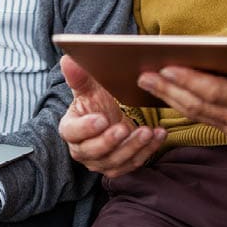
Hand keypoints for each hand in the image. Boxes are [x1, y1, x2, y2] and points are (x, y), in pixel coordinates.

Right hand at [58, 55, 165, 177]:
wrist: (110, 118)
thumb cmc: (96, 104)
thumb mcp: (88, 89)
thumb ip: (79, 77)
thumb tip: (68, 59)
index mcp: (71, 130)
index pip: (73, 133)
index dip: (86, 128)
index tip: (101, 119)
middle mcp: (83, 151)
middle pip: (94, 151)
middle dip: (110, 141)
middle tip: (124, 127)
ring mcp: (101, 162)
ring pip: (116, 160)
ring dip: (133, 146)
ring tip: (147, 131)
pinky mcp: (120, 167)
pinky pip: (134, 162)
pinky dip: (148, 150)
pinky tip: (158, 135)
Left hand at [136, 37, 226, 143]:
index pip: (212, 90)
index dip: (188, 79)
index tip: (166, 68)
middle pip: (196, 104)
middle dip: (168, 90)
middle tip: (143, 76)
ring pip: (195, 112)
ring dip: (170, 98)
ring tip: (147, 83)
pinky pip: (201, 117)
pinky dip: (182, 106)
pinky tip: (168, 95)